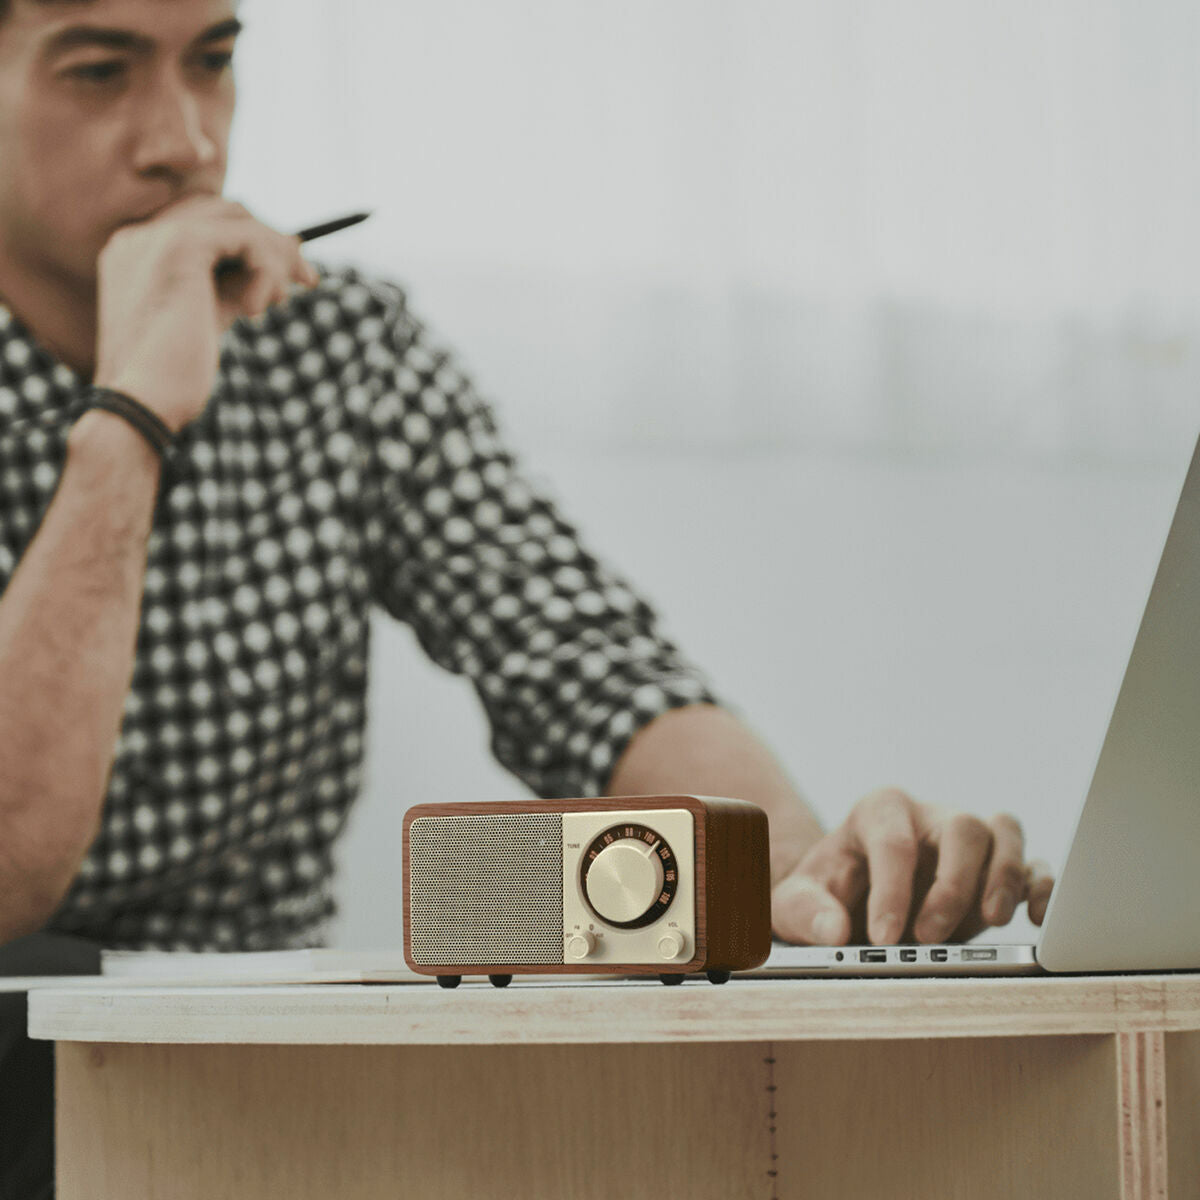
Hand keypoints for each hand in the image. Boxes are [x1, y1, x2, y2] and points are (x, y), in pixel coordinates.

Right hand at [93, 193, 318, 432]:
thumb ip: (229, 286)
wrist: (144, 402)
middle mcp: (140, 235)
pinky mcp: (182, 245)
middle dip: (274, 243)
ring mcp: (156, 235)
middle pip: (226, 212)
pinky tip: (258, 309)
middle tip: (307, 280)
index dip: (252, 241)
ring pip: (240, 220)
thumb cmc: (173, 377)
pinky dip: (268, 269)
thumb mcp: (205, 319)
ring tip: (281, 302)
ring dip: (276, 258)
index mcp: (136, 252)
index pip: (205, 222)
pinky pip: (248, 237)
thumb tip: (278, 269)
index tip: (289, 272)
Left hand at [770, 787, 1054, 944]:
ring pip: (1002, 834)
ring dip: (1004, 878)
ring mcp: (965, 839)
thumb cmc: (823, 894)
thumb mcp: (795, 902)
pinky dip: (1040, 887)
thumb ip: (805, 912)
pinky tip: (1036, 918)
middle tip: (929, 936)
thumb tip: (832, 931)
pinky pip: (1031, 864)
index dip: (892, 890)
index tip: (883, 937)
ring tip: (992, 921)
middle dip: (952, 884)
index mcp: (878, 810)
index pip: (894, 843)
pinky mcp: (995, 869)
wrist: (844, 899)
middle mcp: (928, 816)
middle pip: (960, 828)